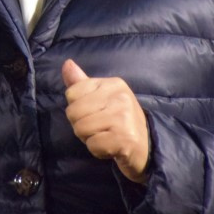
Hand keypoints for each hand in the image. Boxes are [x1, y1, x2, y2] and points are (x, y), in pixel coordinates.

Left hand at [62, 59, 150, 183]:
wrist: (147, 146)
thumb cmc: (120, 120)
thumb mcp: (102, 97)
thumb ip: (82, 83)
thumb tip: (67, 63)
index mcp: (113, 84)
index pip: (72, 93)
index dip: (77, 107)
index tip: (95, 112)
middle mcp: (120, 97)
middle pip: (73, 112)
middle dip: (80, 124)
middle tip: (99, 127)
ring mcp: (123, 118)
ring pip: (80, 128)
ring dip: (88, 138)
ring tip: (105, 136)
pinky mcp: (124, 139)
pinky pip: (92, 145)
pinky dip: (97, 150)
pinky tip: (110, 147)